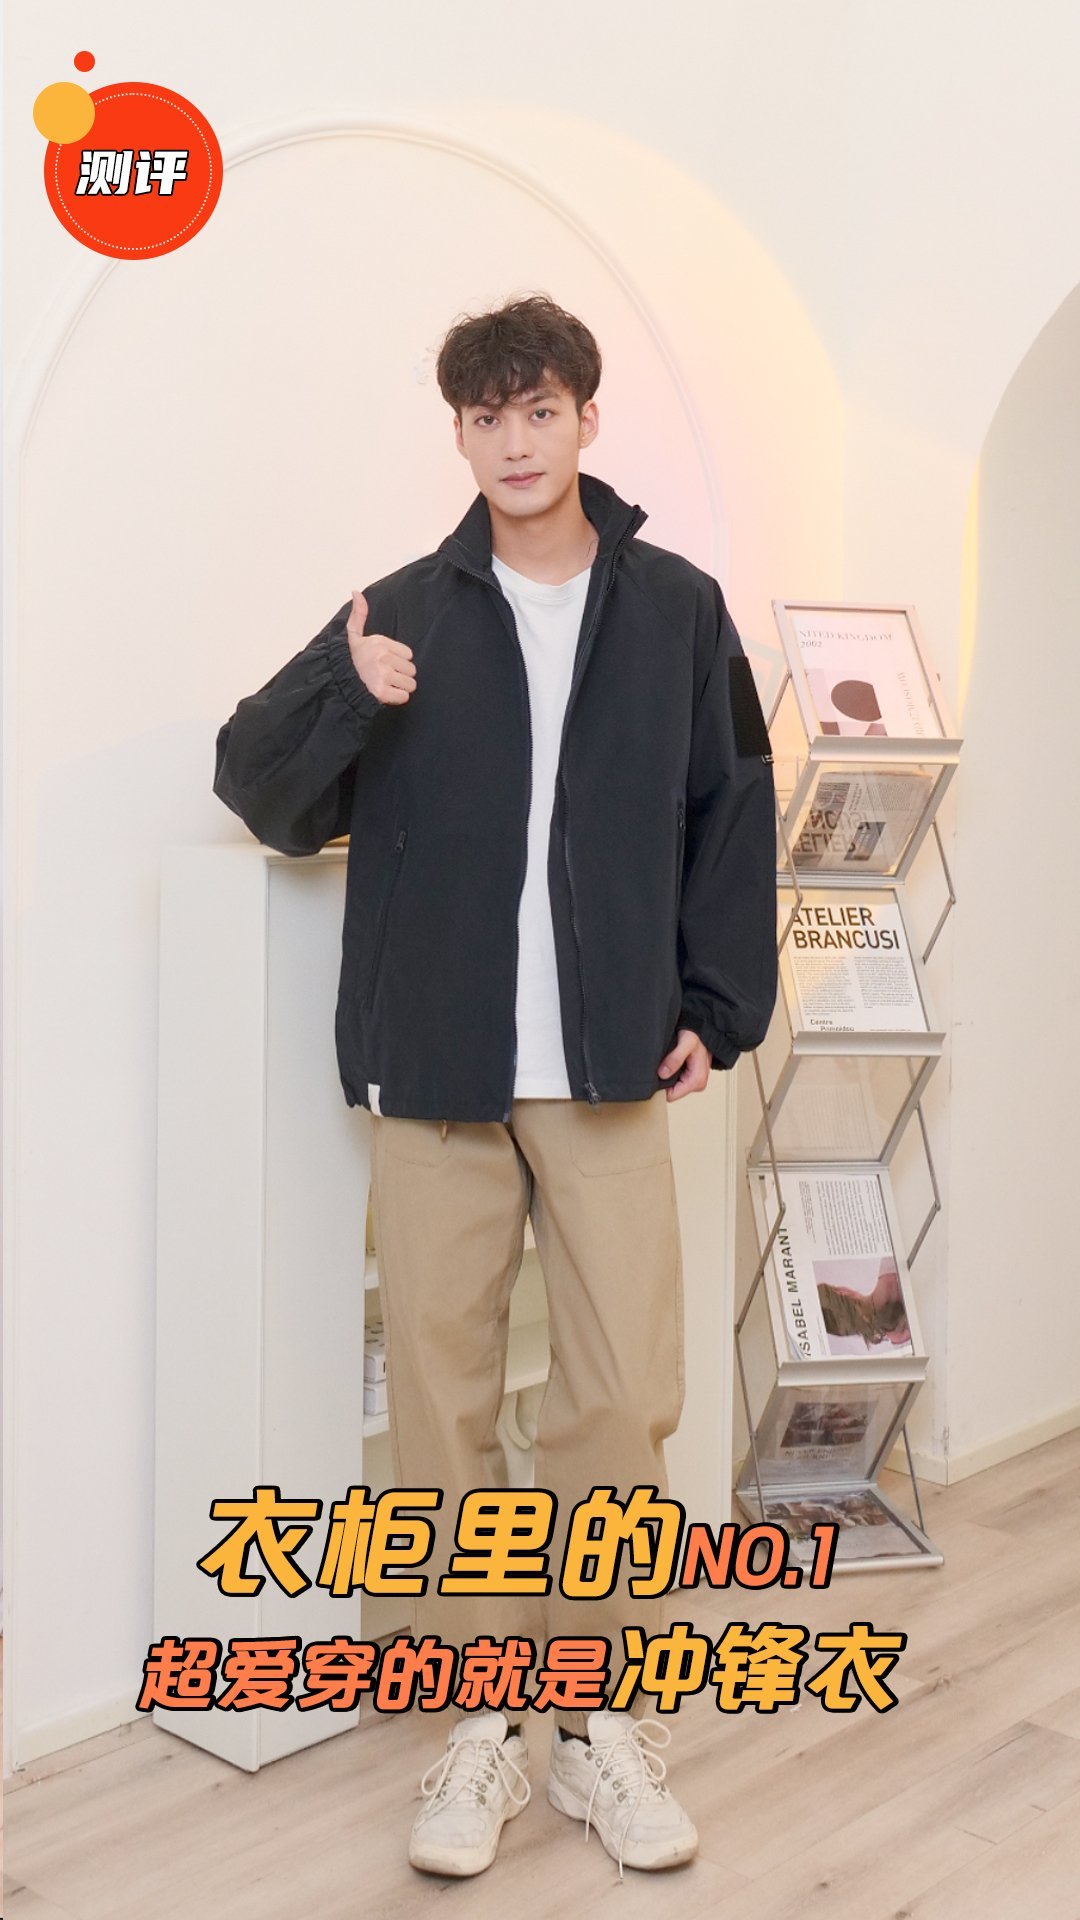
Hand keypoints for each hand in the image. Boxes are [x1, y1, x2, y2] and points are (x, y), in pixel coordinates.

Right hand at [347, 589, 416, 705]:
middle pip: (411, 670)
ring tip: (385, 685)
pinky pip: (403, 697)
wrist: (335, 682)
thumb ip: (359, 615)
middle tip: (385, 677)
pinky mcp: (381, 693)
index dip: (398, 661)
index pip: (408, 654)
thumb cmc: (347, 660)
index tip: (385, 664)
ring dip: (400, 688)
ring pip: (410, 684)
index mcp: (380, 643)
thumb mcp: (352, 636)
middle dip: (401, 675)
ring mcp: (383, 675)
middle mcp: (383, 657)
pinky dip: (396, 699)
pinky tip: (384, 694)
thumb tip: (356, 592)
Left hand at [656, 1028, 709, 1099]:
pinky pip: (674, 1080)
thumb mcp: (686, 1043)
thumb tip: (663, 1074)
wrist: (704, 1030)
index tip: (658, 1071)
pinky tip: (671, 1062)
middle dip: (664, 1079)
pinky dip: (670, 1071)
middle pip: (671, 1092)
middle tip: (664, 1063)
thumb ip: (675, 1058)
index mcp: (697, 1080)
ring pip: (672, 1086)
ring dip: (667, 1074)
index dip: (662, 1085)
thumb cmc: (698, 1035)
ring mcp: (693, 1081)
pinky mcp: (689, 1077)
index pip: (671, 1096)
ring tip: (668, 1060)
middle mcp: (697, 1084)